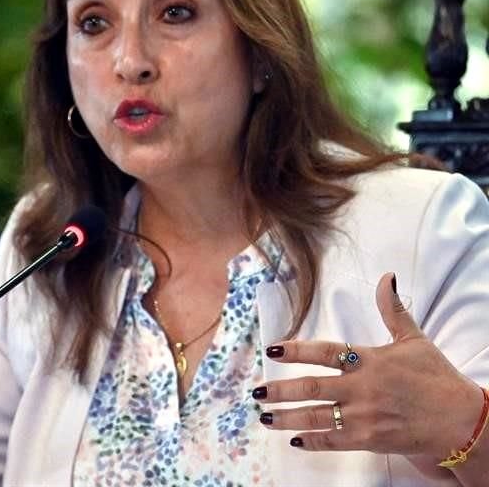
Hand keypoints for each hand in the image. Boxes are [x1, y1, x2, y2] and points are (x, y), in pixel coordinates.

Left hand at [254, 273, 483, 468]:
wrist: (461, 420)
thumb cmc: (437, 378)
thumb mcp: (414, 339)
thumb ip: (392, 310)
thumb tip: (387, 278)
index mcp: (369, 360)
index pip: (324, 351)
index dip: (295, 349)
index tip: (271, 349)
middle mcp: (362, 388)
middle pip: (311, 387)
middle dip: (280, 391)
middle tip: (257, 392)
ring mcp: (365, 416)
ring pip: (316, 416)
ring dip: (287, 417)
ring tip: (265, 417)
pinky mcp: (370, 439)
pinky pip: (334, 441)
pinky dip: (312, 441)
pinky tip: (294, 439)